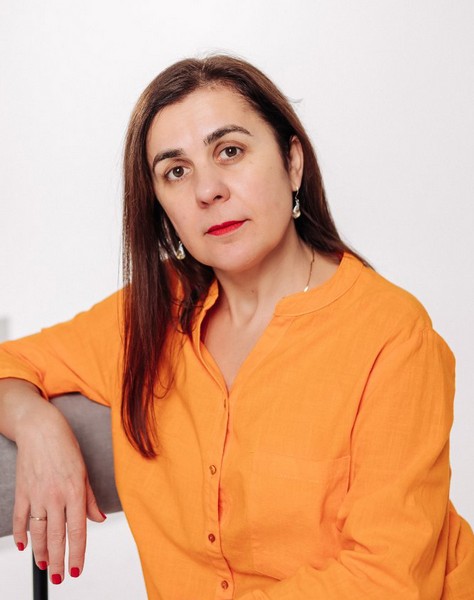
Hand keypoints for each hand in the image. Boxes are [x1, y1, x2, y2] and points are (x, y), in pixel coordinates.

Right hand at [12, 399, 105, 583]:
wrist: (40, 429)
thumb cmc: (65, 446)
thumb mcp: (83, 471)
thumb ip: (90, 498)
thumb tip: (99, 520)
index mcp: (74, 491)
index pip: (78, 530)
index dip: (78, 553)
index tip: (78, 570)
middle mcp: (55, 496)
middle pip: (56, 537)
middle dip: (59, 561)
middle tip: (61, 578)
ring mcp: (36, 495)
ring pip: (37, 533)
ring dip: (41, 553)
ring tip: (45, 567)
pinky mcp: (22, 492)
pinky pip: (20, 519)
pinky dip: (21, 534)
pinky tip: (23, 547)